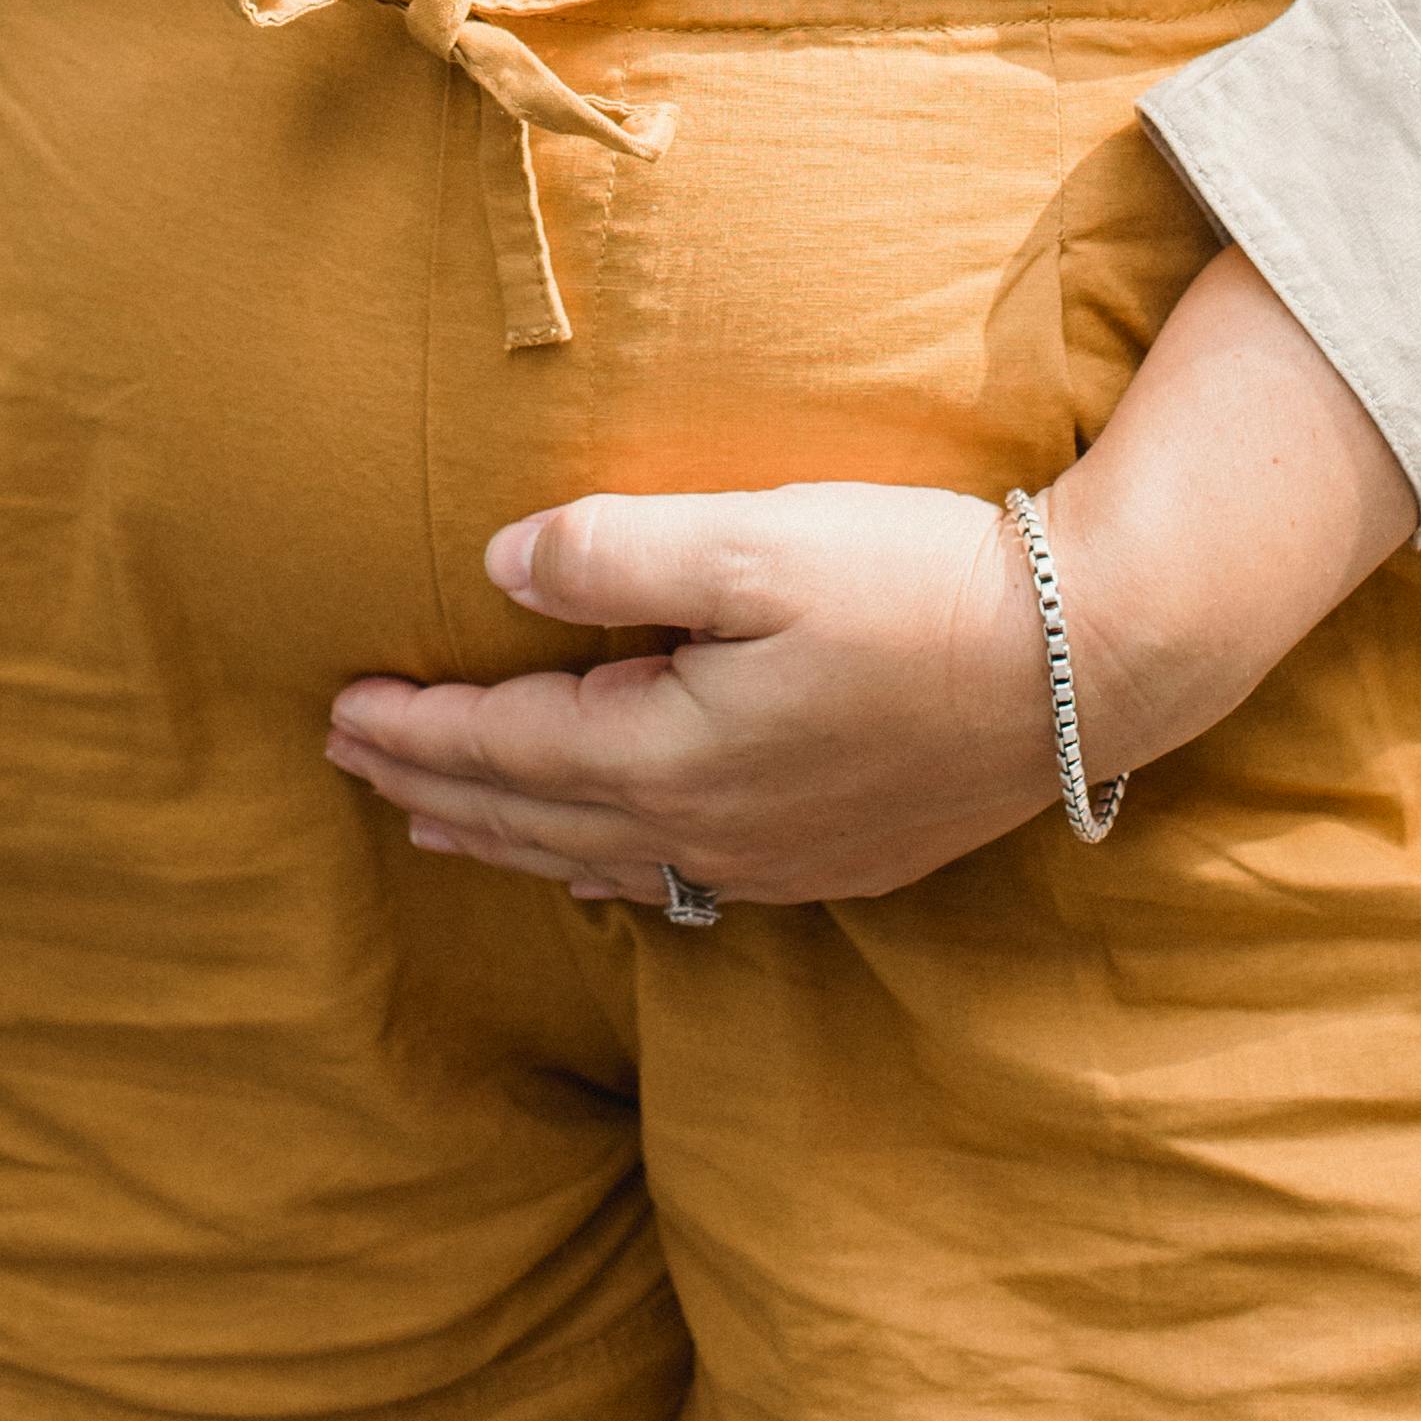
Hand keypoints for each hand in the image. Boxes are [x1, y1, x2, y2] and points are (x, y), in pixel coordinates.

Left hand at [327, 249, 1419, 899]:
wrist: (1084, 661)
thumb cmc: (919, 582)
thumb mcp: (760, 541)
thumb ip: (620, 555)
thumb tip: (501, 568)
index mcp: (674, 751)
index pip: (506, 749)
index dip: (415, 730)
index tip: (336, 710)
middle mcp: (710, 827)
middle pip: (537, 817)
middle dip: (438, 788)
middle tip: (355, 765)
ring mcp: (775, 855)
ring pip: (601, 858)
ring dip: (509, 836)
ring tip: (441, 818)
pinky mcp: (833, 856)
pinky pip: (678, 878)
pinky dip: (605, 866)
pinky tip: (600, 861)